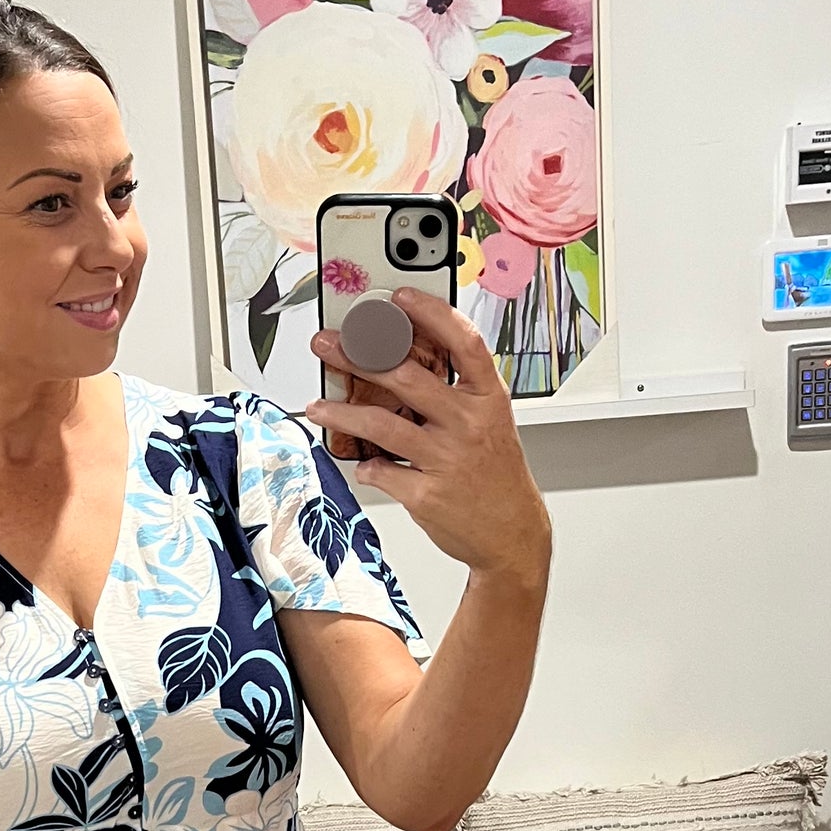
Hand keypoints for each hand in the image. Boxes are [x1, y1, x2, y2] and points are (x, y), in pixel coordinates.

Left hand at [307, 288, 549, 583]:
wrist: (512, 533)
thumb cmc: (496, 473)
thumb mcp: (490, 422)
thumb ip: (454, 392)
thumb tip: (403, 359)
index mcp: (488, 399)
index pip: (463, 343)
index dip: (431, 314)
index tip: (399, 297)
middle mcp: (469, 424)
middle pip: (406, 377)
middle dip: (359, 355)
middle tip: (328, 344)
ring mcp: (446, 459)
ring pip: (382, 425)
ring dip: (342, 413)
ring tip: (318, 406)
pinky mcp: (426, 494)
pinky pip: (381, 471)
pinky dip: (366, 466)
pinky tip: (362, 463)